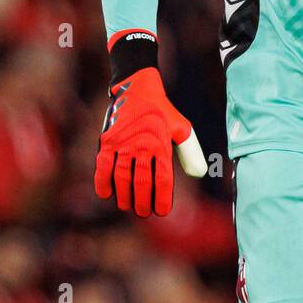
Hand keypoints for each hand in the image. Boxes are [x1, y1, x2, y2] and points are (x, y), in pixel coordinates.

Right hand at [94, 66, 206, 216]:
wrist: (137, 89)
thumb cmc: (162, 112)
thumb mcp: (181, 128)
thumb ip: (190, 151)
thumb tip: (200, 174)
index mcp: (161, 145)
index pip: (163, 179)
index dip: (162, 198)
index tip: (162, 211)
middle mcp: (141, 146)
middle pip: (142, 182)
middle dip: (143, 201)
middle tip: (144, 212)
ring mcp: (122, 144)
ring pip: (122, 177)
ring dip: (124, 196)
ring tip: (127, 206)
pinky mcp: (107, 141)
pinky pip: (102, 166)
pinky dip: (102, 182)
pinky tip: (106, 194)